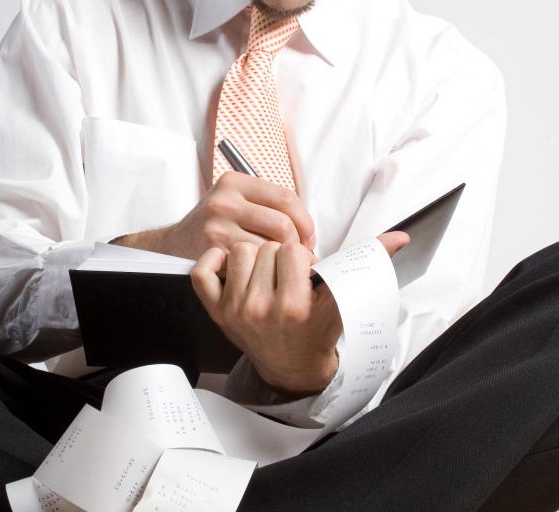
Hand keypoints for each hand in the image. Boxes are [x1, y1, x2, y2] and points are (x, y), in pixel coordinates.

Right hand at [111, 171, 314, 259]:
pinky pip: (253, 263)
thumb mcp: (234, 202)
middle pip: (282, 223)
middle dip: (299, 244)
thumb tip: (308, 228)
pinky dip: (265, 271)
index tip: (309, 236)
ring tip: (286, 267)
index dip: (305, 220)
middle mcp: (225, 200)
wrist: (172, 246)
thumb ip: (266, 205)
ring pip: (270, 245)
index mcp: (235, 183)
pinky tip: (266, 275)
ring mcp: (217, 225)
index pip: (286, 197)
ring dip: (284, 261)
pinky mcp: (213, 250)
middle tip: (302, 256)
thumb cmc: (213, 226)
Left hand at [191, 230, 409, 396]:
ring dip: (255, 257)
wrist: (292, 366)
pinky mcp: (216, 312)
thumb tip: (400, 237)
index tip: (308, 274)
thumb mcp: (344, 301)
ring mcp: (234, 312)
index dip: (304, 257)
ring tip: (267, 275)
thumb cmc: (318, 328)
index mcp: (293, 307)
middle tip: (288, 277)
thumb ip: (368, 263)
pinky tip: (232, 267)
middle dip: (282, 256)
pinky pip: (203, 271)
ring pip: (239, 251)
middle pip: (267, 248)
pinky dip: (214, 262)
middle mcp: (260, 310)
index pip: (294, 251)